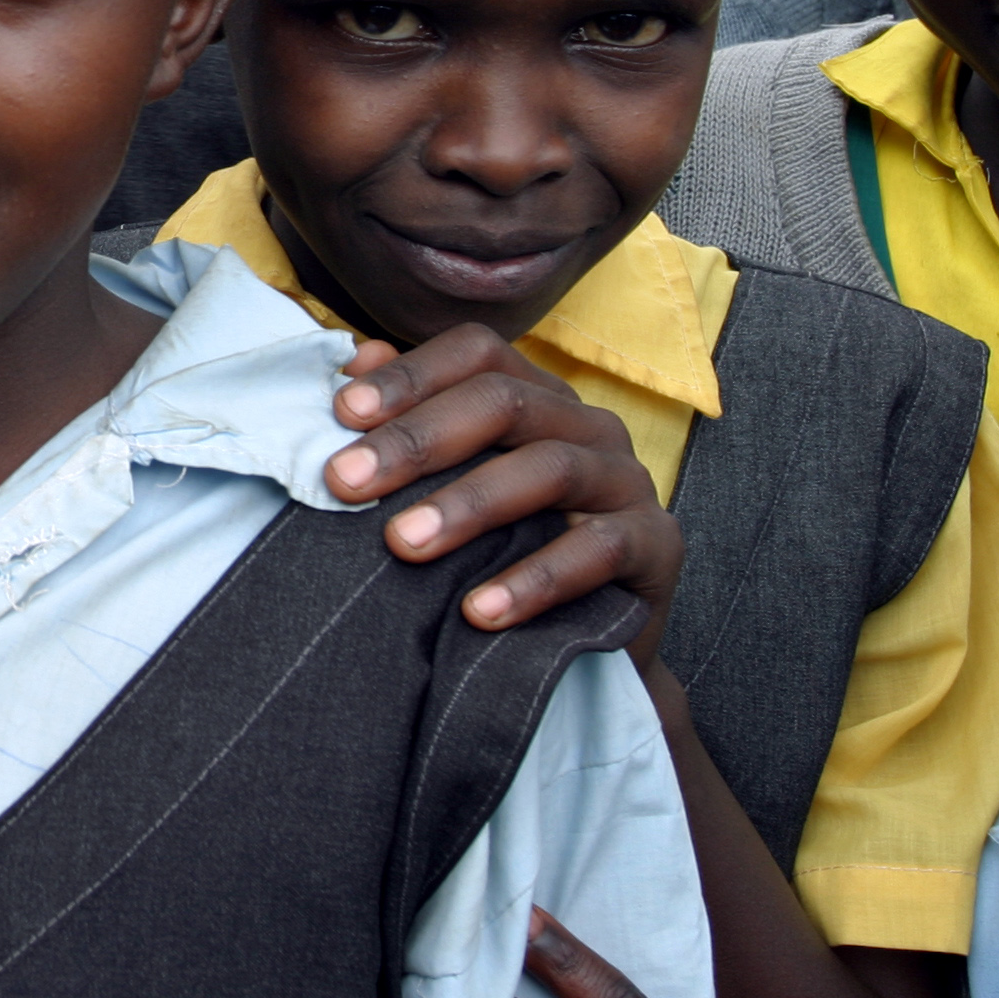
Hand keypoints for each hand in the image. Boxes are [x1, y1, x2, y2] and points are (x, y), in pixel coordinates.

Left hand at [323, 327, 681, 654]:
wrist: (594, 643)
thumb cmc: (507, 550)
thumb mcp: (456, 486)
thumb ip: (410, 423)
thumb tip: (351, 362)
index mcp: (538, 396)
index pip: (477, 354)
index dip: (409, 375)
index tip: (341, 413)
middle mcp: (586, 424)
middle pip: (503, 401)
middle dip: (416, 439)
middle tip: (345, 480)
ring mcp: (626, 479)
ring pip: (549, 468)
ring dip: (468, 504)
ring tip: (401, 544)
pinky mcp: (657, 544)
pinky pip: (598, 549)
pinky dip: (535, 579)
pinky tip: (479, 610)